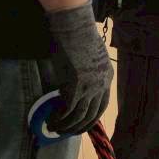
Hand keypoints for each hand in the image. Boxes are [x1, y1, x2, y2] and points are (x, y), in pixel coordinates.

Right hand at [44, 0, 112, 133]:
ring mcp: (89, 86)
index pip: (102, 106)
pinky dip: (58, 117)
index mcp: (107, 77)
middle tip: (64, 132)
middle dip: (77, 127)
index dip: (90, 119)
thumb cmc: (79, 38)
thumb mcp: (91, 59)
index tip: (80, 125)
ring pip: (78, 115)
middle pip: (91, 115)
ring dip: (65, 125)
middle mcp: (101, 84)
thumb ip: (89, 74)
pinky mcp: (74, 85)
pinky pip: (67, 109)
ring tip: (53, 128)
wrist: (74, 26)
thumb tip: (77, 88)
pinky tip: (50, 120)